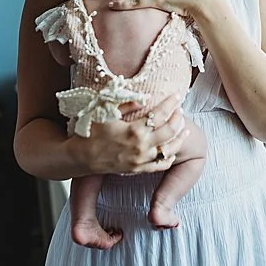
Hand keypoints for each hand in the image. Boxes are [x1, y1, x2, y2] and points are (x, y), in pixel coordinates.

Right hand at [75, 91, 189, 174]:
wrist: (80, 157)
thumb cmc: (90, 132)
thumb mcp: (105, 113)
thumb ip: (126, 104)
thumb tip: (145, 98)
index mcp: (133, 130)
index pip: (159, 114)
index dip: (171, 104)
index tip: (178, 95)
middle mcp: (141, 146)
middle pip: (170, 131)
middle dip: (178, 119)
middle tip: (180, 111)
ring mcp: (142, 159)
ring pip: (170, 149)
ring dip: (180, 138)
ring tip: (184, 129)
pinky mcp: (139, 169)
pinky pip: (162, 165)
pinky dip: (170, 157)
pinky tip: (173, 150)